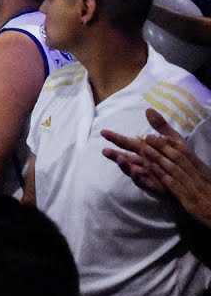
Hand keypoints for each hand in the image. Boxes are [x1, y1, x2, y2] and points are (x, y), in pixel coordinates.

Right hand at [104, 108, 210, 226]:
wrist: (193, 178)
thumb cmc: (180, 159)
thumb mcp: (173, 139)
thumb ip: (160, 126)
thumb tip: (148, 109)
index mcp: (145, 151)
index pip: (128, 144)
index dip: (115, 138)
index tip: (103, 132)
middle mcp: (142, 163)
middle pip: (125, 159)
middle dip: (115, 155)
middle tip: (106, 151)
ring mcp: (147, 175)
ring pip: (132, 171)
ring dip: (125, 166)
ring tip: (121, 160)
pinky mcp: (155, 186)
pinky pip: (145, 183)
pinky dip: (140, 179)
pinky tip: (137, 173)